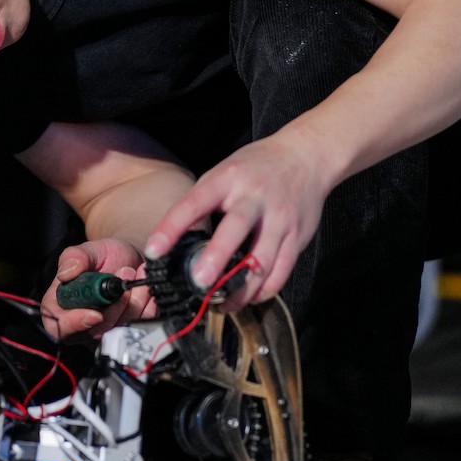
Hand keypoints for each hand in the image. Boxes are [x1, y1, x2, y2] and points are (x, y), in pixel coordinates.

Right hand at [39, 238, 156, 340]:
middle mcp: (79, 323)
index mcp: (60, 305)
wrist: (129, 258)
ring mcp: (104, 331)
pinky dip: (146, 306)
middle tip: (125, 272)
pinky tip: (144, 289)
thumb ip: (74, 257)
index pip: (59, 326)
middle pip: (94, 331)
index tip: (96, 313)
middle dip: (115, 305)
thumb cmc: (104, 256)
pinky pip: (138, 326)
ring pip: (118, 329)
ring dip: (133, 301)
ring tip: (134, 274)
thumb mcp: (88, 250)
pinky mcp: (126, 331)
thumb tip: (66, 273)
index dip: (75, 323)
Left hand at [144, 131, 328, 308]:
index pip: (194, 203)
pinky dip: (264, 290)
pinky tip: (249, 296)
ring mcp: (279, 217)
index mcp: (228, 178)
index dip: (171, 227)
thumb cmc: (257, 167)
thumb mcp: (224, 173)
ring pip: (262, 260)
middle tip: (199, 282)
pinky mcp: (297, 236)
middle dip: (216, 258)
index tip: (154, 250)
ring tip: (221, 303)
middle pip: (235, 229)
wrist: (306, 156)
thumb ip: (202, 202)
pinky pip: (282, 271)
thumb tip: (175, 241)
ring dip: (240, 288)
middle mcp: (255, 197)